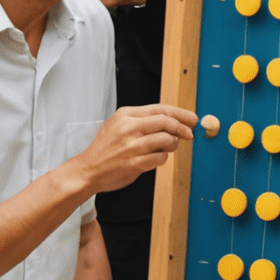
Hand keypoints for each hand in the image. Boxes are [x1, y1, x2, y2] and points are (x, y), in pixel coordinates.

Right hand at [71, 104, 197, 193]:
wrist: (87, 170)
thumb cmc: (105, 148)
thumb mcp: (118, 125)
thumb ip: (141, 120)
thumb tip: (172, 120)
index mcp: (125, 115)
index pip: (160, 109)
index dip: (180, 114)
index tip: (191, 119)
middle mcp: (129, 128)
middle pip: (167, 122)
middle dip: (183, 128)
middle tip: (189, 134)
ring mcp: (131, 146)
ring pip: (166, 139)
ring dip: (173, 144)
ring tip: (169, 147)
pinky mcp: (134, 163)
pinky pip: (160, 158)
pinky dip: (163, 158)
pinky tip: (157, 158)